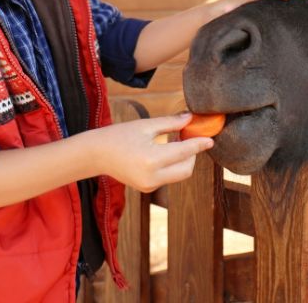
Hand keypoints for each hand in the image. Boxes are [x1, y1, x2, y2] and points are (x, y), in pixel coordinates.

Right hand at [91, 113, 212, 192]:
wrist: (96, 154)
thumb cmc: (119, 135)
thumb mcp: (145, 126)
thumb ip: (170, 123)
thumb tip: (191, 118)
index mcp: (152, 159)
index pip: (184, 152)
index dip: (199, 144)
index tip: (211, 139)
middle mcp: (152, 177)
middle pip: (186, 169)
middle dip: (192, 154)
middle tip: (188, 137)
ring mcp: (149, 186)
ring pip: (179, 175)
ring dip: (183, 160)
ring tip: (174, 142)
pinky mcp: (147, 188)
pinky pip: (168, 177)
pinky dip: (172, 166)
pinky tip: (165, 152)